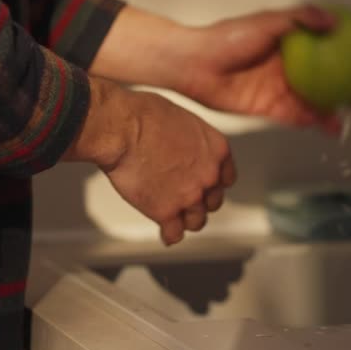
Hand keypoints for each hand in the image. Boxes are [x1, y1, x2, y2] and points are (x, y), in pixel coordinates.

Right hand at [67, 78, 235, 244]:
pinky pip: (174, 234)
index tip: (206, 186)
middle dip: (200, 201)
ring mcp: (189, 197)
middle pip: (212, 202)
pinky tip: (165, 232)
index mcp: (216, 150)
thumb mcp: (182, 118)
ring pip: (196, 221)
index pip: (227, 178)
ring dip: (185, 219)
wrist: (123, 129)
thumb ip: (190, 140)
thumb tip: (182, 144)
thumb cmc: (145, 115)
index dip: (214, 183)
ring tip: (175, 216)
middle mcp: (208, 175)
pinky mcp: (166, 212)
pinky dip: (169, 234)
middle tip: (186, 198)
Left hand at [175, 5, 343, 134]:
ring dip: (330, 110)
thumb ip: (301, 18)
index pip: (323, 51)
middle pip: (321, 80)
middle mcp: (285, 67)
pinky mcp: (268, 108)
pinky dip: (311, 120)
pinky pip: (295, 116)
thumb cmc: (224, 38)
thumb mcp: (267, 20)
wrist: (195, 65)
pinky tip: (323, 124)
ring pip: (311, 101)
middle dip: (341, 90)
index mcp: (288, 44)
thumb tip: (332, 19)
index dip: (343, 58)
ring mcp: (278, 88)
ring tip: (345, 116)